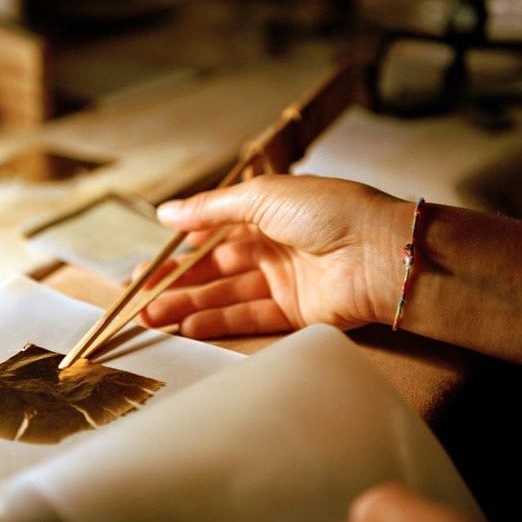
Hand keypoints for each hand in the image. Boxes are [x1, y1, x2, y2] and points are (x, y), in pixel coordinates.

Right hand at [139, 174, 411, 337]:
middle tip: (139, 295)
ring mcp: (284, 281)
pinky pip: (249, 318)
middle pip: (215, 269)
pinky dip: (218, 322)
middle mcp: (274, 247)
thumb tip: (166, 213)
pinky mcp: (296, 313)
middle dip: (177, 281)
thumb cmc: (328, 211)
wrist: (381, 252)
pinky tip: (187, 326)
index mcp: (268, 213)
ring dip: (188, 305)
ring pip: (226, 295)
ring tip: (150, 315)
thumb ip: (211, 208)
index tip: (150, 262)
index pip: (215, 232)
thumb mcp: (262, 196)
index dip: (182, 248)